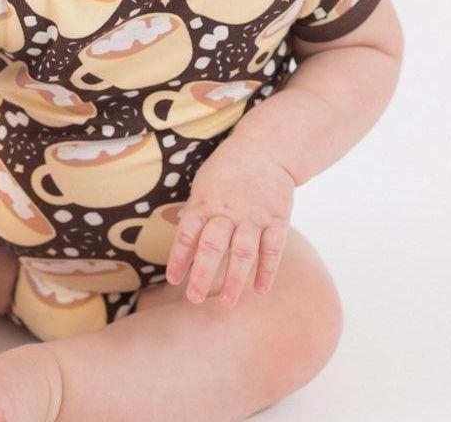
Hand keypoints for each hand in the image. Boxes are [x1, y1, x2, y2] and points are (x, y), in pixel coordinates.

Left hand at [164, 133, 294, 307]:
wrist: (265, 149)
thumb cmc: (227, 169)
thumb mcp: (203, 184)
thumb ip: (195, 211)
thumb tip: (179, 237)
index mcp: (205, 202)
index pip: (188, 232)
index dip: (179, 256)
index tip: (173, 279)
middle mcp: (228, 211)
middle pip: (213, 245)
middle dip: (202, 273)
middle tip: (194, 297)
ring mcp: (254, 216)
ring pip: (242, 251)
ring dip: (234, 278)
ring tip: (226, 302)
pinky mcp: (277, 219)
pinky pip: (273, 248)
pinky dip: (267, 269)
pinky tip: (261, 289)